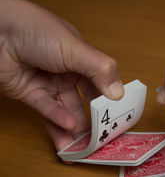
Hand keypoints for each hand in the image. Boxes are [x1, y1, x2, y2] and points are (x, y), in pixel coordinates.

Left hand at [0, 0, 123, 150]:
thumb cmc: (38, 30)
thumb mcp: (76, 49)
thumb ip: (101, 70)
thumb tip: (119, 94)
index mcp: (83, 61)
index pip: (101, 86)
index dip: (109, 103)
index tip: (117, 119)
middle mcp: (68, 74)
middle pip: (84, 102)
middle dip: (93, 120)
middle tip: (101, 138)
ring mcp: (50, 85)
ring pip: (66, 111)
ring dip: (74, 129)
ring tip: (83, 146)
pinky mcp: (32, 94)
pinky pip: (48, 110)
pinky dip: (58, 120)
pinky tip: (68, 129)